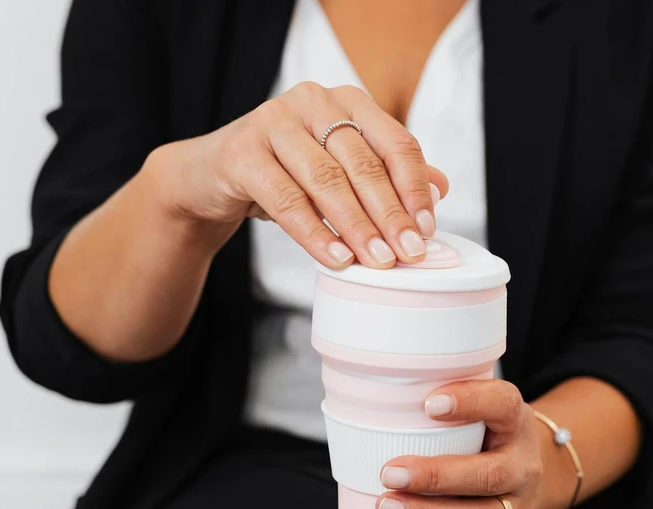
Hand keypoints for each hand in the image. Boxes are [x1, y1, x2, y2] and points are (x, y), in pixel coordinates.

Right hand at [144, 81, 447, 266]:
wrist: (210, 178)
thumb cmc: (285, 173)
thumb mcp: (340, 171)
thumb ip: (388, 174)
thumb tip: (442, 187)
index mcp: (347, 101)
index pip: (396, 143)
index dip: (414, 189)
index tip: (427, 230)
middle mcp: (313, 101)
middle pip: (363, 164)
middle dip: (390, 214)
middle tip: (408, 254)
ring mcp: (273, 121)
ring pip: (327, 181)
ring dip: (357, 227)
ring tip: (378, 262)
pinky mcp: (241, 151)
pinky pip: (286, 199)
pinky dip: (315, 233)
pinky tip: (337, 259)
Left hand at [366, 380, 557, 508]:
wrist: (529, 474)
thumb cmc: (489, 434)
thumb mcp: (483, 411)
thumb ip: (445, 408)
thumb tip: (378, 398)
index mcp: (515, 423)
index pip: (503, 405)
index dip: (471, 402)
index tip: (430, 405)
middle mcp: (522, 466)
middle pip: (489, 474)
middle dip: (437, 477)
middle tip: (391, 473)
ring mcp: (516, 507)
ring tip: (387, 508)